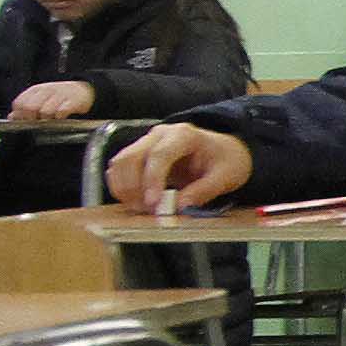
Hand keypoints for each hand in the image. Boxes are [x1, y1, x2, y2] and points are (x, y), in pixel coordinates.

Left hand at [8, 80, 97, 120]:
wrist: (83, 90)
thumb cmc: (59, 97)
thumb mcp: (40, 99)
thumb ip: (25, 107)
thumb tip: (12, 117)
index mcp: (36, 90)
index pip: (20, 103)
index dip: (20, 114)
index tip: (25, 120)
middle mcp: (46, 91)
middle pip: (30, 108)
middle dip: (32, 118)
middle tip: (38, 121)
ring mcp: (59, 95)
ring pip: (45, 112)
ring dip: (47, 119)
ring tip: (52, 119)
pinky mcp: (72, 101)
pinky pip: (61, 112)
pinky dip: (59, 117)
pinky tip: (61, 117)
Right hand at [106, 124, 252, 213]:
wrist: (223, 151)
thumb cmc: (226, 160)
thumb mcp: (226, 176)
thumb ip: (204, 191)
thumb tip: (180, 207)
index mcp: (184, 135)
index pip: (160, 155)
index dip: (152, 179)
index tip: (153, 202)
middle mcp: (160, 135)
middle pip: (132, 157)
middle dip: (134, 187)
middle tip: (147, 210)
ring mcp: (146, 143)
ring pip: (120, 163)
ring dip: (124, 188)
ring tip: (142, 209)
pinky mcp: (139, 155)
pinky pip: (119, 169)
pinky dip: (121, 187)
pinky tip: (134, 202)